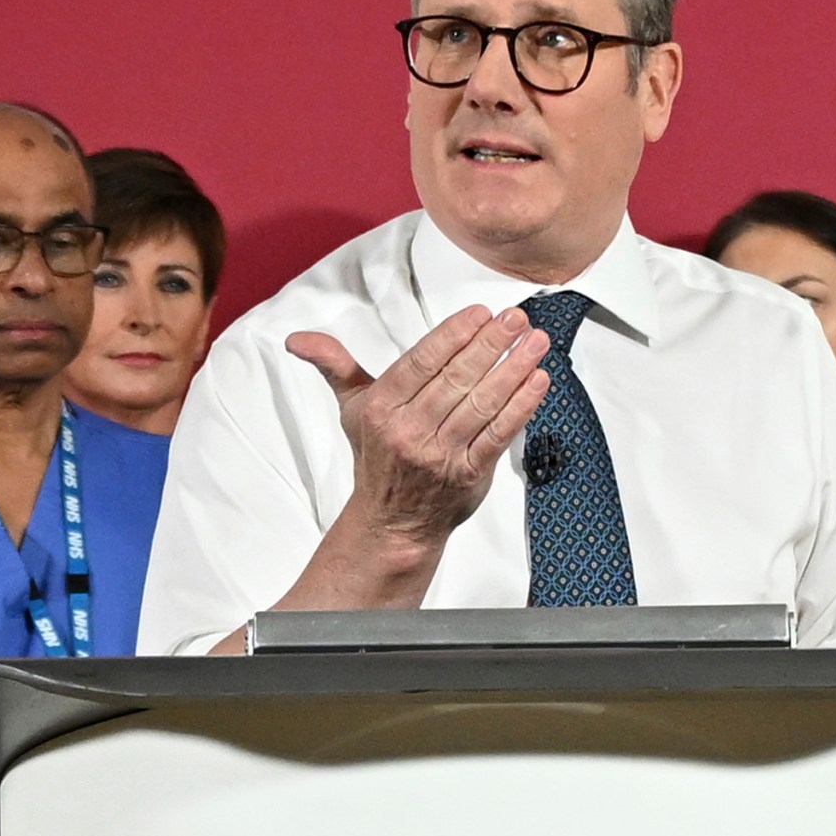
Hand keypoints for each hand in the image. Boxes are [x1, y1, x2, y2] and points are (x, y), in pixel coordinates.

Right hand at [287, 305, 549, 550]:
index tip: (480, 313)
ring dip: (513, 369)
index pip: (422, 362)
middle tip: (517, 318)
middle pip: (457, 378)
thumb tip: (297, 339)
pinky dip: (521, 407)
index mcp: (382, 407)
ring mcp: (441, 454)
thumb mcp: (351, 408)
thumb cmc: (377, 457)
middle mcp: (409, 430)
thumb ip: (335, 366)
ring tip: (535, 342)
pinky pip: (498, 434)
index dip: (454, 335)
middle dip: (491, 344)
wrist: (393, 522)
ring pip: (482, 403)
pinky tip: (538, 381)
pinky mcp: (469, 474)